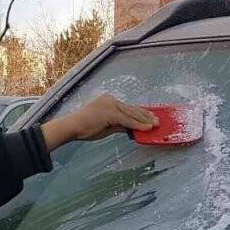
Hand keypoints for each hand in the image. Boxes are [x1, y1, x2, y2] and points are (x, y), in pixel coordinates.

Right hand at [41, 93, 157, 150]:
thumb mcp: (105, 126)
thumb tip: (132, 129)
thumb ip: (119, 125)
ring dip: (145, 120)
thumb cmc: (85, 128)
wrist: (72, 127)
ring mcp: (110, 105)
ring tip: (155, 124)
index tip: (150, 116)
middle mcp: (110, 100)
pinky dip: (138, 125)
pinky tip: (146, 128)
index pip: (128, 107)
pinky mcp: (110, 113)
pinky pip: (127, 120)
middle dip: (146, 115)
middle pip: (132, 108)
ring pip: (132, 113)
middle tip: (157, 120)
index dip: (140, 112)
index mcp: (108, 101)